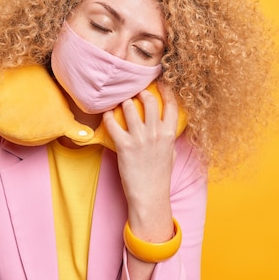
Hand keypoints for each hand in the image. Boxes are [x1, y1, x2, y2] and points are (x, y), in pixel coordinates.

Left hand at [103, 82, 177, 234]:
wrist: (149, 196)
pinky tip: (106, 114)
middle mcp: (156, 133)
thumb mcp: (171, 154)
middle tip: (133, 91)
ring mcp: (140, 138)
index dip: (166, 90)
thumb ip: (168, 138)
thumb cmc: (160, 177)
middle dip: (140, 92)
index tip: (160, 83)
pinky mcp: (124, 146)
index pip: (172, 105)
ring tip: (119, 102)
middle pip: (149, 101)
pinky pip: (113, 123)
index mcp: (169, 134)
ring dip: (123, 102)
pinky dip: (108, 116)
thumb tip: (165, 128)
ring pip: (130, 107)